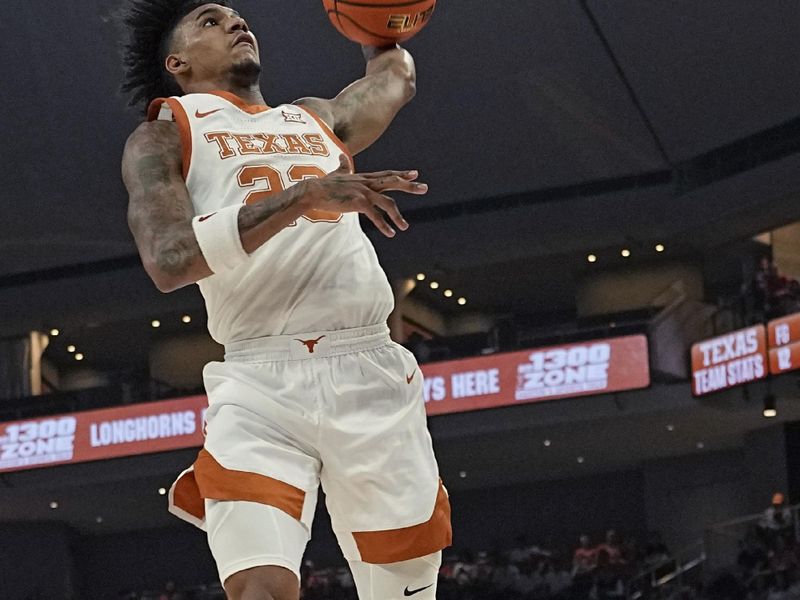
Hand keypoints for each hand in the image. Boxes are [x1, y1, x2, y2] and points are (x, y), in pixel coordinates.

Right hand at [297, 155, 427, 236]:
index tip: (415, 174)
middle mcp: (367, 183)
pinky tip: (390, 233)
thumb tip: (341, 156)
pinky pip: (375, 216)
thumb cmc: (323, 184)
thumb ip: (342, 165)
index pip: (387, 175)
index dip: (401, 175)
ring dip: (398, 216)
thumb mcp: (336, 173)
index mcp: (364, 177)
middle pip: (393, 182)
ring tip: (405, 227)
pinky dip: (384, 225)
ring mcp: (363, 192)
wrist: (312, 191)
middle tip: (425, 188)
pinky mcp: (358, 203)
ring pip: (387, 203)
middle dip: (410, 186)